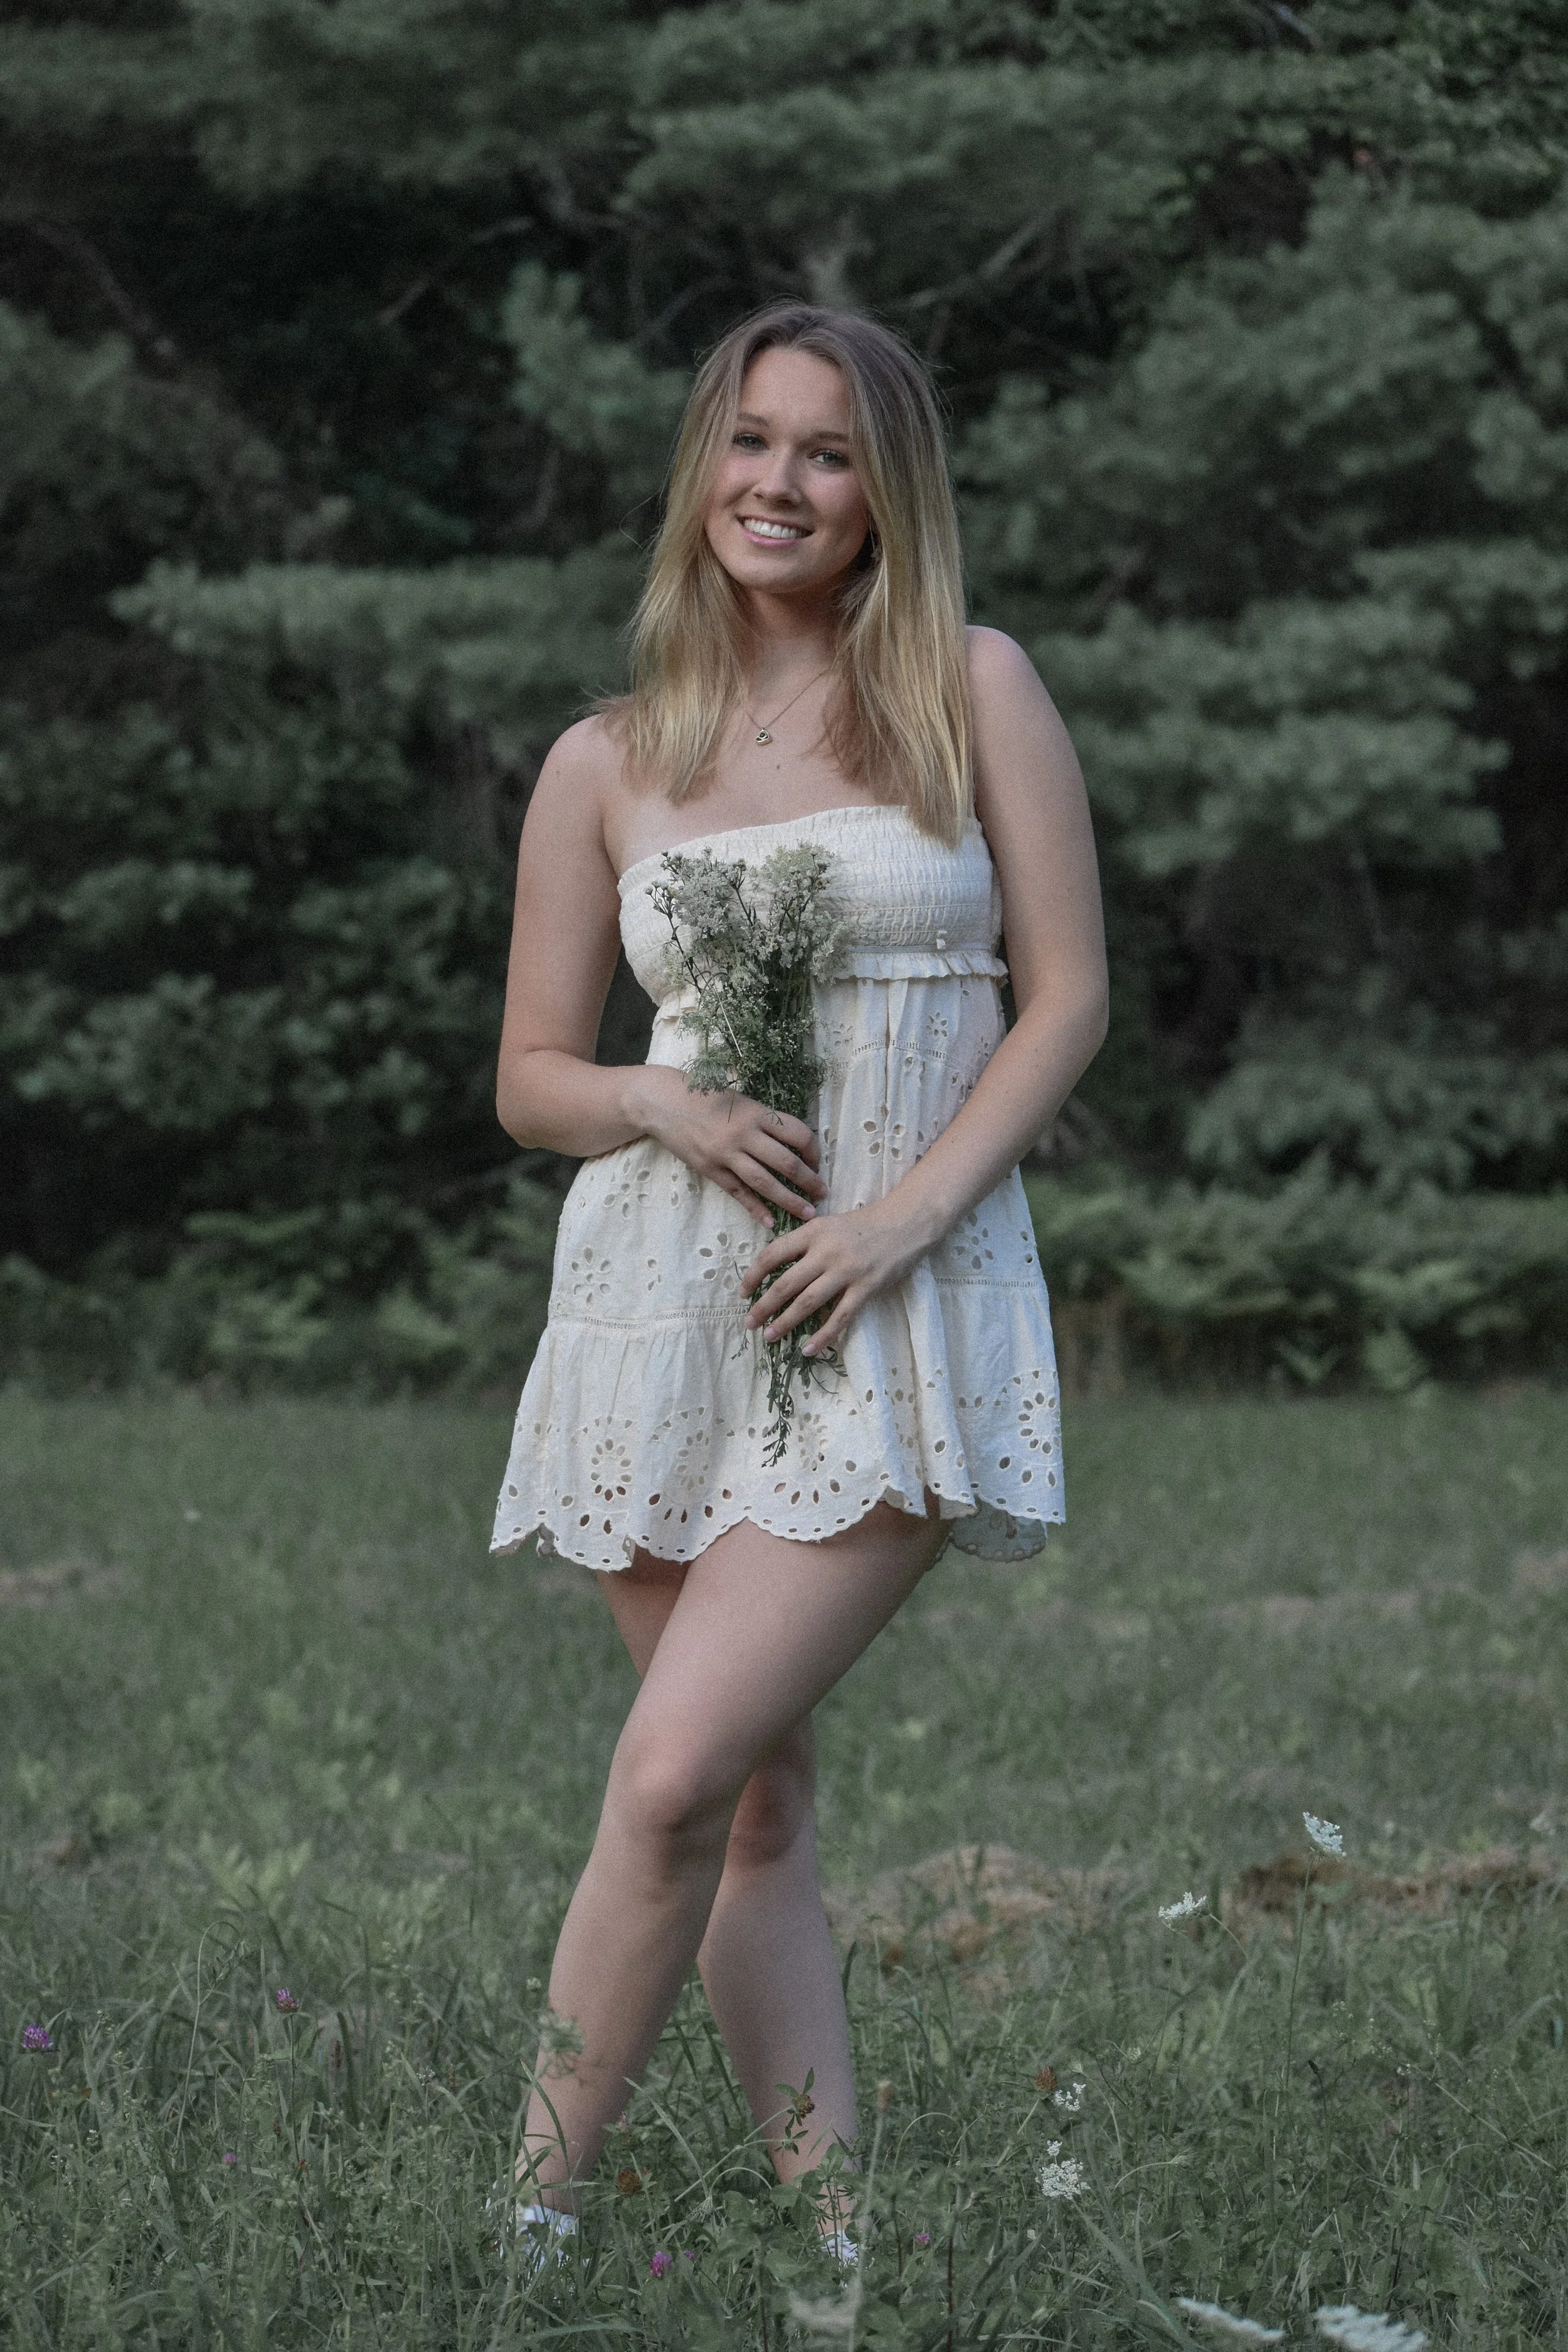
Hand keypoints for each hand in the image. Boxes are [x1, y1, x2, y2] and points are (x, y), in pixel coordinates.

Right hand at [636, 1066, 826, 1227]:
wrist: (664, 1102)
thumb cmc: (706, 1098)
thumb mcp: (741, 1101)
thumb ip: (765, 1120)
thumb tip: (794, 1142)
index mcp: (757, 1113)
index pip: (798, 1134)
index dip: (813, 1151)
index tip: (818, 1162)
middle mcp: (745, 1134)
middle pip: (787, 1163)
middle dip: (809, 1182)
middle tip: (823, 1194)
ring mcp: (727, 1155)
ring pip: (765, 1183)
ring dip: (790, 1201)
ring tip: (808, 1214)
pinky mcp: (711, 1170)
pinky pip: (739, 1193)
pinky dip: (756, 1209)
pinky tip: (771, 1222)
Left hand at [740, 1200, 933, 1356]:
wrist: (906, 1222)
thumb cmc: (865, 1224)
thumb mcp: (829, 1224)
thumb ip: (806, 1243)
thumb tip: (777, 1268)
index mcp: (813, 1231)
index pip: (772, 1254)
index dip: (753, 1275)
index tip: (743, 1292)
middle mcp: (826, 1251)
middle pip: (786, 1283)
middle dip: (763, 1306)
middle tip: (749, 1323)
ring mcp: (847, 1271)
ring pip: (807, 1303)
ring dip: (785, 1322)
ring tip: (769, 1336)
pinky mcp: (866, 1288)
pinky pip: (840, 1317)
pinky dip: (823, 1336)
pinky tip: (808, 1349)